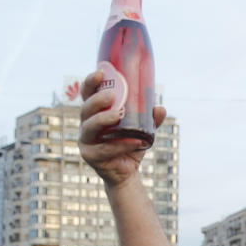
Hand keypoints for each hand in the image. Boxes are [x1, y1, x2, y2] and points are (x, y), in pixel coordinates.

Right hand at [77, 69, 166, 185]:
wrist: (126, 172)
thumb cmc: (130, 145)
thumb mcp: (142, 130)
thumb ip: (150, 119)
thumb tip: (160, 108)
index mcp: (95, 113)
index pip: (88, 94)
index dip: (91, 82)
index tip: (102, 73)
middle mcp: (86, 125)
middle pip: (85, 108)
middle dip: (97, 100)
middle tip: (112, 96)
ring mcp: (86, 141)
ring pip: (90, 127)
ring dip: (104, 119)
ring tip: (119, 114)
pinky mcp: (90, 156)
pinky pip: (105, 149)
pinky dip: (121, 145)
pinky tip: (135, 142)